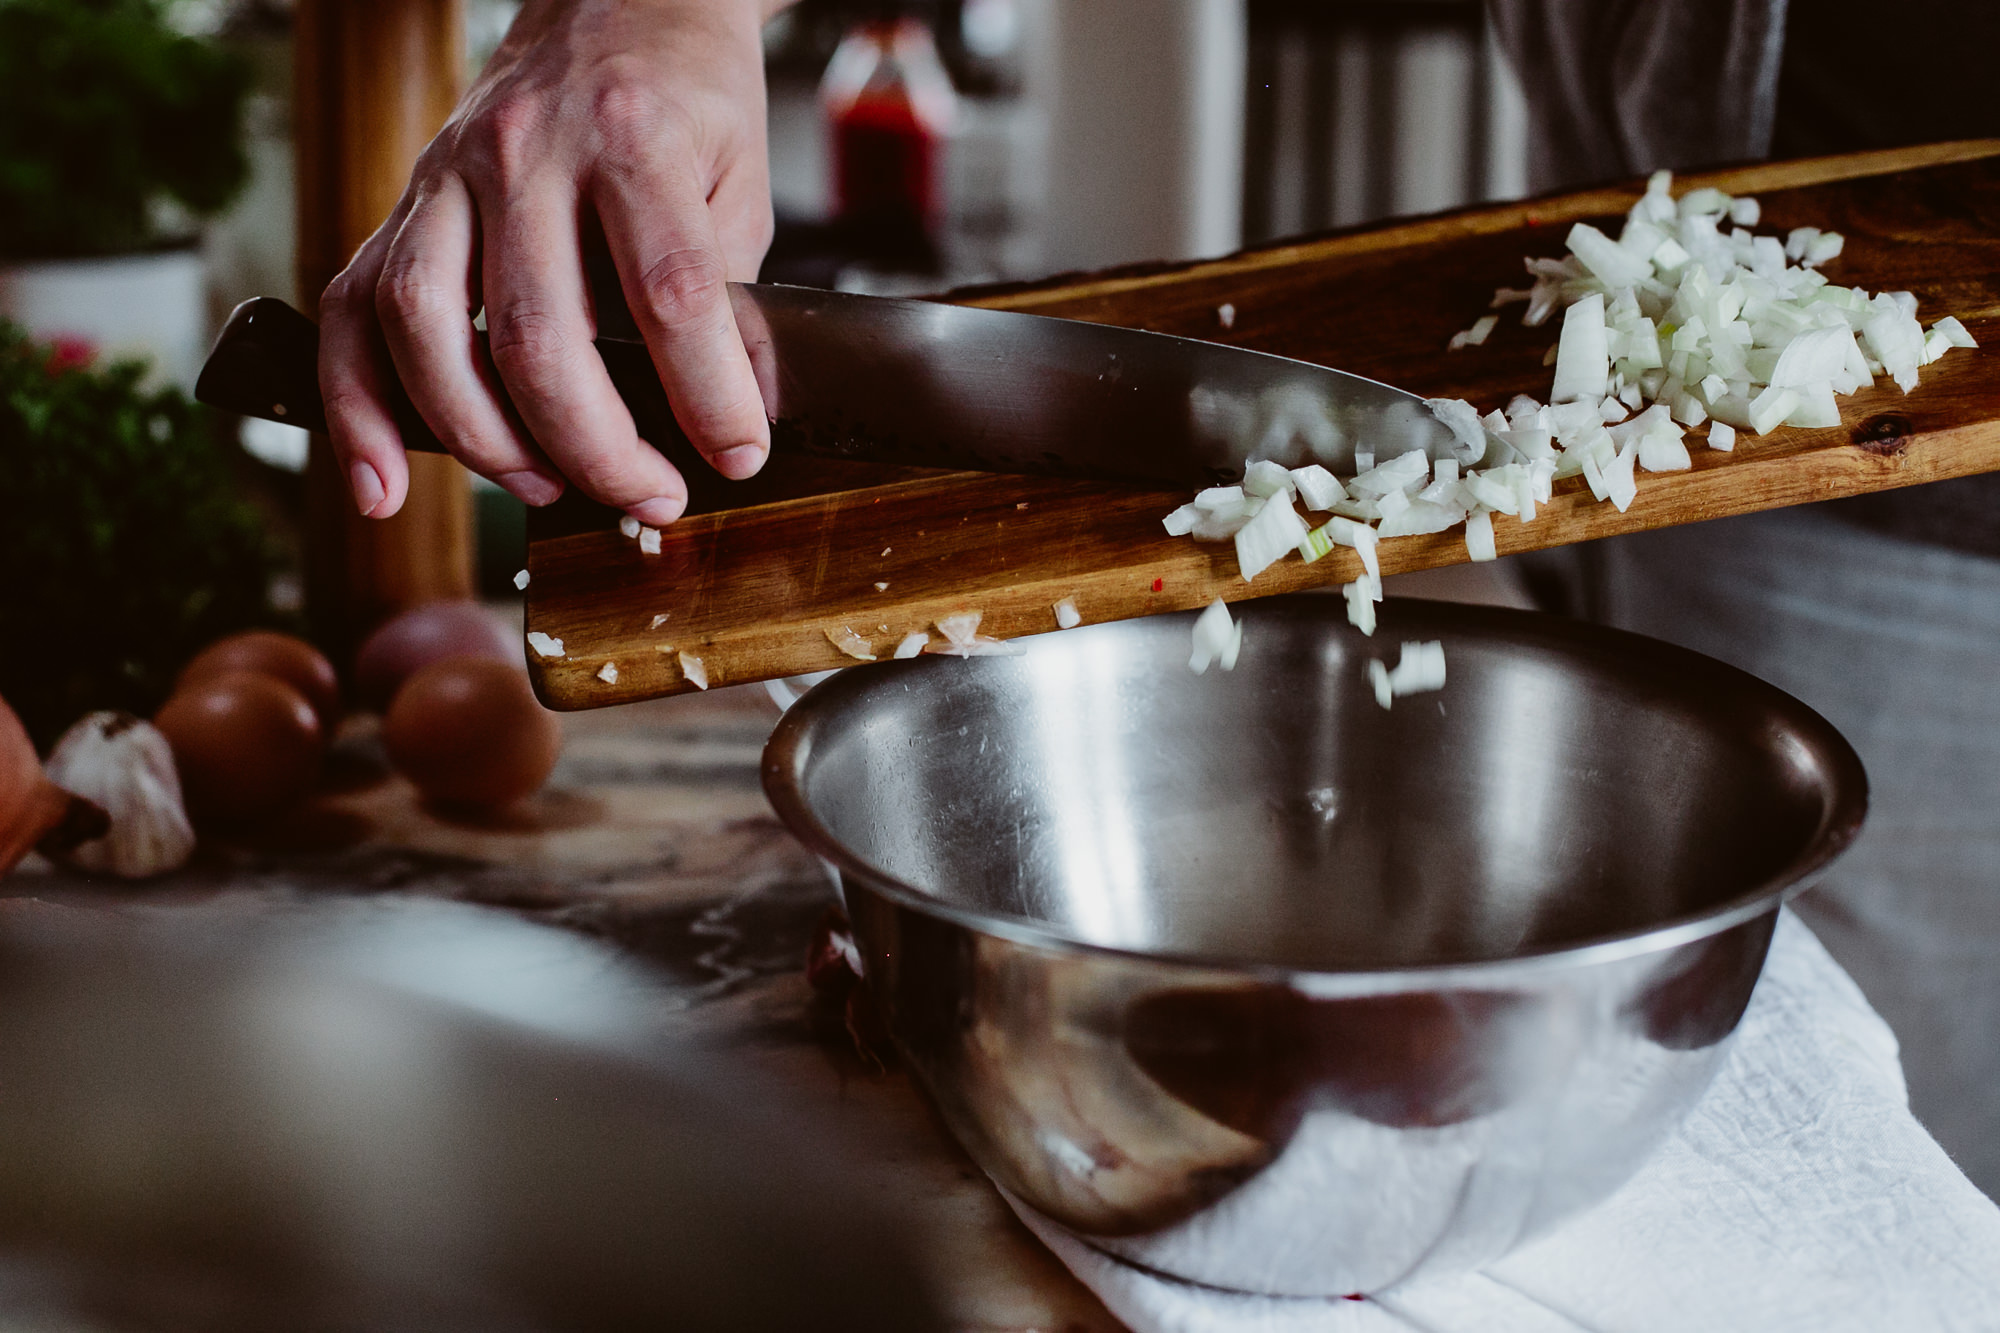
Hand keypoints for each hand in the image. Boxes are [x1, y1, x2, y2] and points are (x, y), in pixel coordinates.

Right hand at [318, 0, 786, 525]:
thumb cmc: (685, 97)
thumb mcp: (737, 179)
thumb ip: (724, 290)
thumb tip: (713, 417)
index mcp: (631, 138)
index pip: (667, 292)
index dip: (706, 393)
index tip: (737, 455)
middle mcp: (525, 153)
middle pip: (539, 333)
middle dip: (597, 446)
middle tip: (652, 496)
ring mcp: (449, 177)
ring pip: (429, 328)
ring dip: (485, 439)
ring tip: (547, 489)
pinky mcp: (405, 204)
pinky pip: (354, 312)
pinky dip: (357, 409)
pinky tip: (383, 483)